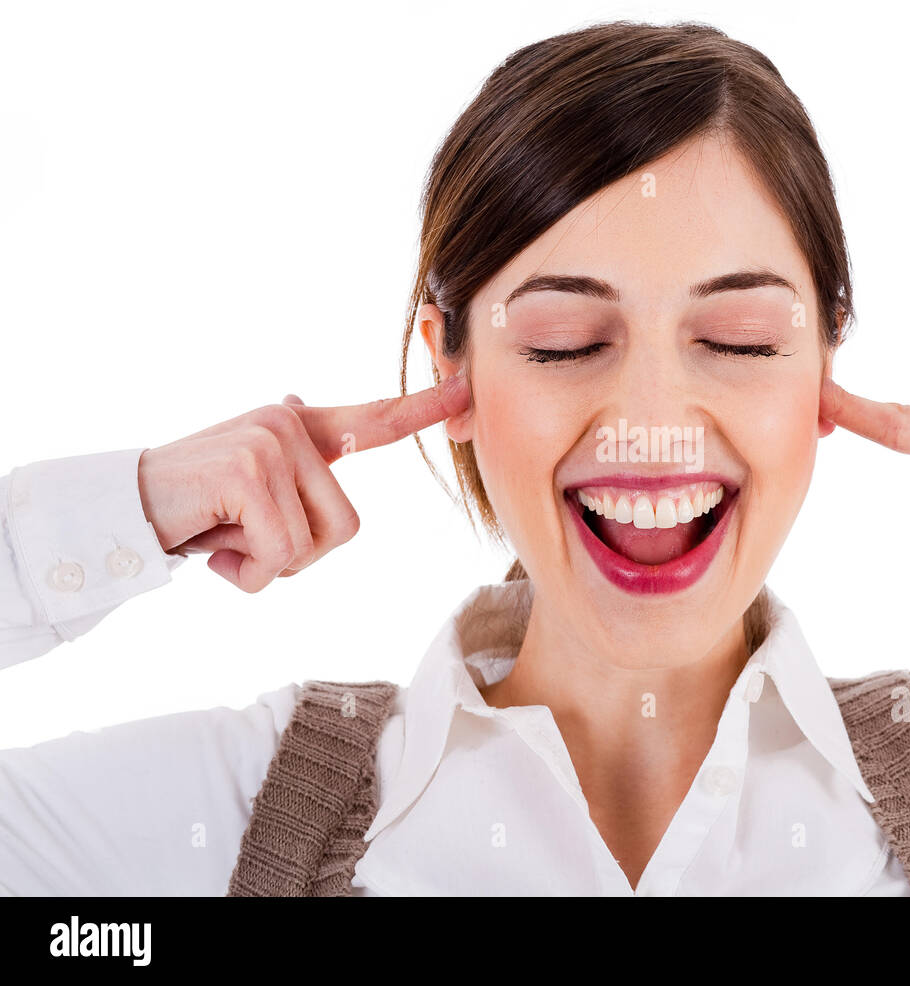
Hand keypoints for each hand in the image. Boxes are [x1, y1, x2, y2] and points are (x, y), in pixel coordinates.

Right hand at [138, 374, 469, 591]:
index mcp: (299, 428)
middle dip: (298, 556)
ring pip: (313, 544)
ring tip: (226, 539)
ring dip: (268, 566)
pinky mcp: (249, 471)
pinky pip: (280, 553)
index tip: (466, 389)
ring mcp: (270, 442)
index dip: (423, 409)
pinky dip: (246, 573)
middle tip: (245, 542)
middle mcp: (289, 424)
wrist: (122, 510)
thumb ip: (289, 467)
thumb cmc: (195, 508)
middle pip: (346, 527)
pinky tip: (213, 549)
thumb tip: (296, 401)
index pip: (374, 419)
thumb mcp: (250, 488)